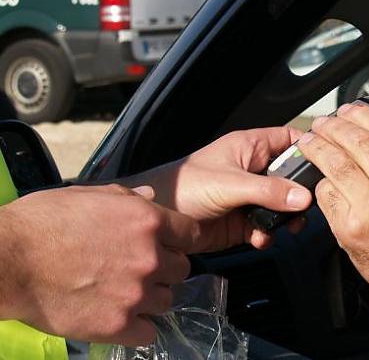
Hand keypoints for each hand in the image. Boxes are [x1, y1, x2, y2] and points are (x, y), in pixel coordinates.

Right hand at [0, 184, 198, 345]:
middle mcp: (149, 257)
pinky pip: (148, 332)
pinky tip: (119, 317)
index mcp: (147, 221)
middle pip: (181, 270)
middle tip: (139, 270)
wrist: (7, 261)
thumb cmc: (41, 223)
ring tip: (123, 293)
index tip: (167, 245)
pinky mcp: (118, 324)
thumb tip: (150, 197)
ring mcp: (136, 293)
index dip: (179, 240)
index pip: (191, 234)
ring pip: (166, 301)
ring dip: (150, 298)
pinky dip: (137, 327)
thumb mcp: (87, 195)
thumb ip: (126, 197)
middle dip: (164, 269)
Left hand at [124, 127, 312, 251]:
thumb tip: (303, 198)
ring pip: (282, 205)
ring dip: (286, 218)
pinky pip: (267, 227)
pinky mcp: (242, 222)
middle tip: (306, 208)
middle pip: (291, 177)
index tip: (325, 164)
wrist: (156, 223)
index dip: (308, 148)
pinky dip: (268, 234)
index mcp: (250, 147)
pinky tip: (259, 238)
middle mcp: (253, 170)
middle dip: (301, 194)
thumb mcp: (231, 184)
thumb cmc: (184, 187)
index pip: (288, 139)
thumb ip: (268, 191)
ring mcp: (248, 197)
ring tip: (286, 228)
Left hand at [297, 103, 368, 308]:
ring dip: (317, 148)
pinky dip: (321, 185)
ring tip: (309, 141)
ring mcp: (368, 206)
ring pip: (334, 164)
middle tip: (323, 123)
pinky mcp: (349, 227)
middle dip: (332, 126)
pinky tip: (319, 179)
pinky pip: (327, 196)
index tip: (349, 111)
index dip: (360, 114)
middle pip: (354, 141)